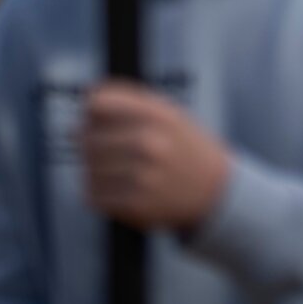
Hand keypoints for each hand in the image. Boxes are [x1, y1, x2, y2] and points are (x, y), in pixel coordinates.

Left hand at [81, 81, 230, 232]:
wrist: (215, 191)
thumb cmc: (185, 147)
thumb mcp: (168, 112)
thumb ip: (129, 100)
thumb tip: (87, 98)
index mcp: (157, 115)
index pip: (97, 104)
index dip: (91, 112)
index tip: (95, 119)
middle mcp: (149, 143)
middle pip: (87, 137)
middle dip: (88, 143)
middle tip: (104, 149)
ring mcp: (142, 176)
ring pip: (88, 168)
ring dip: (95, 170)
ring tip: (115, 170)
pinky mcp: (135, 205)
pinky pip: (94, 195)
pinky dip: (99, 193)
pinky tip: (117, 188)